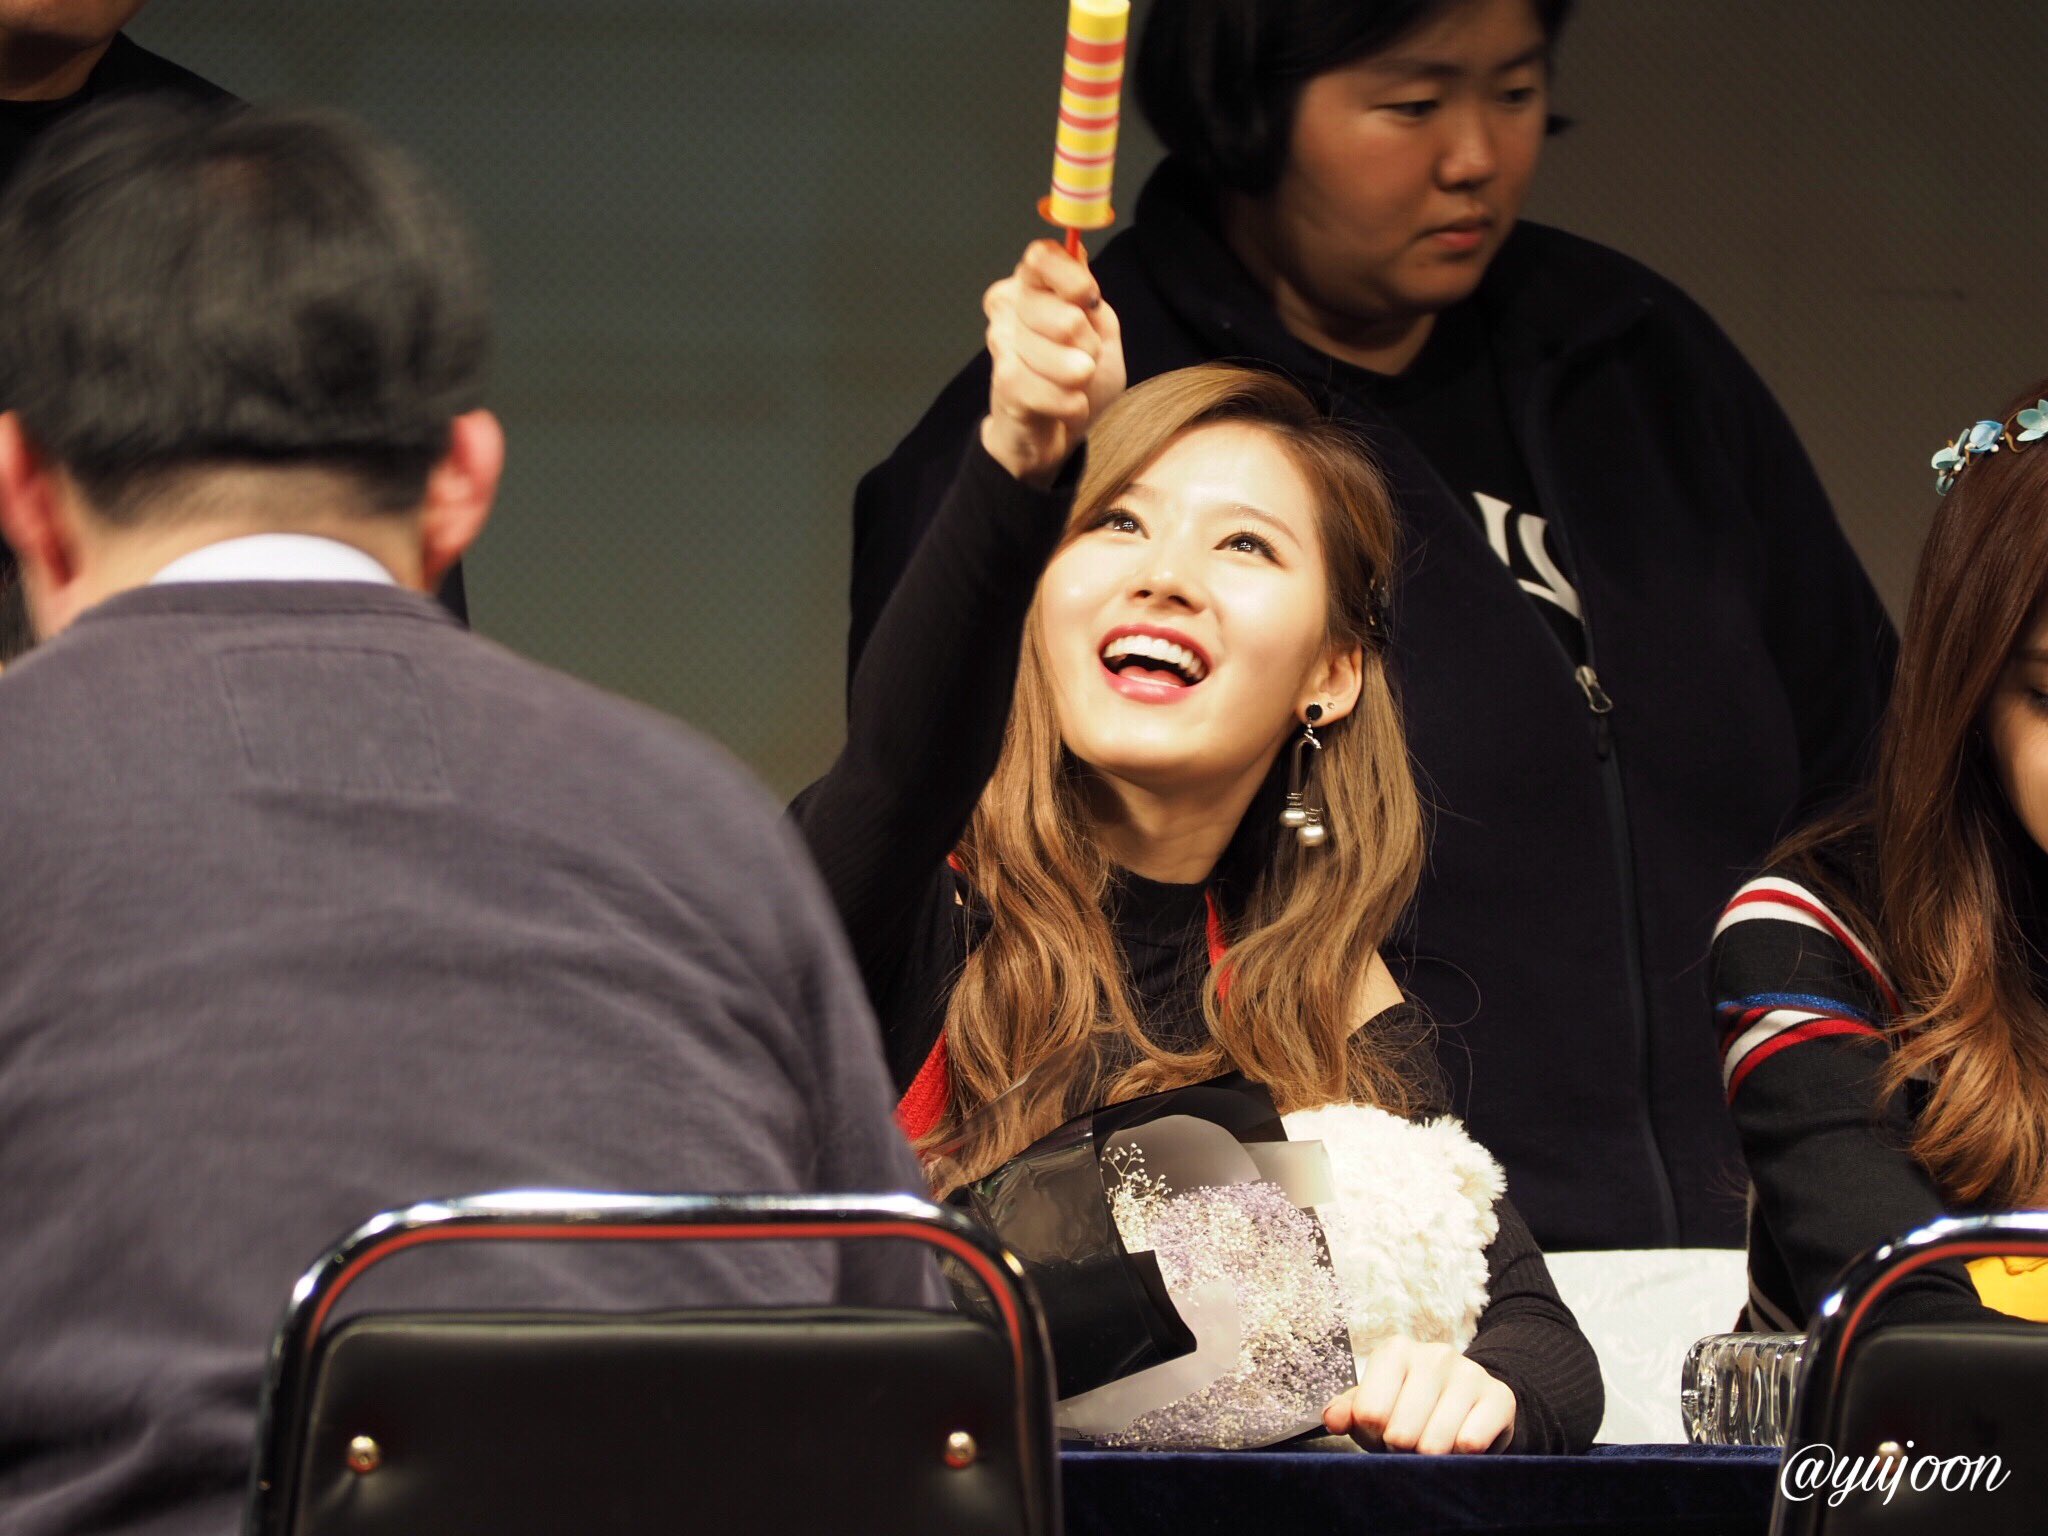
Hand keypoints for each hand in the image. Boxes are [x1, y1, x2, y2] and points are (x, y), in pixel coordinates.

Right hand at [979, 238, 1124, 487]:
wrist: (1054, 433)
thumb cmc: (1076, 378)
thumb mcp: (1100, 331)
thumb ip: (1090, 296)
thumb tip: (1077, 254)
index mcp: (1032, 283)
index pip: (1042, 257)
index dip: (1072, 280)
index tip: (1089, 301)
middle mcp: (1008, 306)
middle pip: (1065, 316)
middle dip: (1088, 346)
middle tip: (1082, 359)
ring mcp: (1001, 343)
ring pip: (1063, 356)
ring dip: (1081, 379)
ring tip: (1070, 385)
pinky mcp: (1004, 382)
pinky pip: (1056, 391)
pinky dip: (1072, 405)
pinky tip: (1064, 406)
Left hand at [1324, 1339, 1515, 1454]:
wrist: (1471, 1402)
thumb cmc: (1411, 1406)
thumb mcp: (1376, 1404)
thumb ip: (1348, 1410)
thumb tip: (1332, 1419)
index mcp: (1395, 1351)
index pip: (1370, 1413)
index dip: (1372, 1436)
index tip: (1383, 1432)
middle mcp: (1434, 1354)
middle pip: (1402, 1433)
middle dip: (1402, 1450)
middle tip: (1410, 1443)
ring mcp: (1470, 1373)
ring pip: (1436, 1443)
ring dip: (1431, 1457)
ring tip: (1434, 1443)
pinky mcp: (1499, 1397)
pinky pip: (1471, 1444)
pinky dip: (1462, 1457)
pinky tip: (1461, 1443)